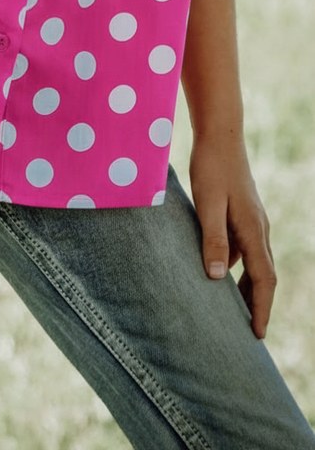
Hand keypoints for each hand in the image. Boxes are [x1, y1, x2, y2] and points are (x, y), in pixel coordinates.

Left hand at [189, 133, 275, 339]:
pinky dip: (234, 267)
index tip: (258, 335)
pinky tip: (215, 273)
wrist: (219, 137)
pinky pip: (242, 249)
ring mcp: (251, 220)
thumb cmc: (211, 169)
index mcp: (254, 230)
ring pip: (253, 263)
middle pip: (263, 276)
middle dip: (257, 304)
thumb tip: (215, 277)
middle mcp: (258, 228)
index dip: (261, 309)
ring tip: (231, 310)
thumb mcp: (207, 205)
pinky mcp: (241, 213)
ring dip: (246, 287)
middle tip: (246, 332)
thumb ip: (213, 239)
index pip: (264, 280)